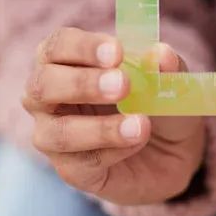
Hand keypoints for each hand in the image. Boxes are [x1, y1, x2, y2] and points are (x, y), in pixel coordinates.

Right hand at [22, 27, 204, 204]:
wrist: (173, 148)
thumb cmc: (156, 99)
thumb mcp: (170, 78)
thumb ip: (167, 64)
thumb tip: (161, 54)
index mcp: (64, 59)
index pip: (57, 46)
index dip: (83, 47)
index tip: (117, 53)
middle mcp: (47, 96)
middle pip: (43, 85)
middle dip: (82, 83)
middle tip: (123, 85)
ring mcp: (52, 135)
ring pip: (56, 132)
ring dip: (100, 128)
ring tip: (140, 124)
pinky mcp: (70, 169)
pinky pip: (80, 163)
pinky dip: (113, 151)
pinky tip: (138, 140)